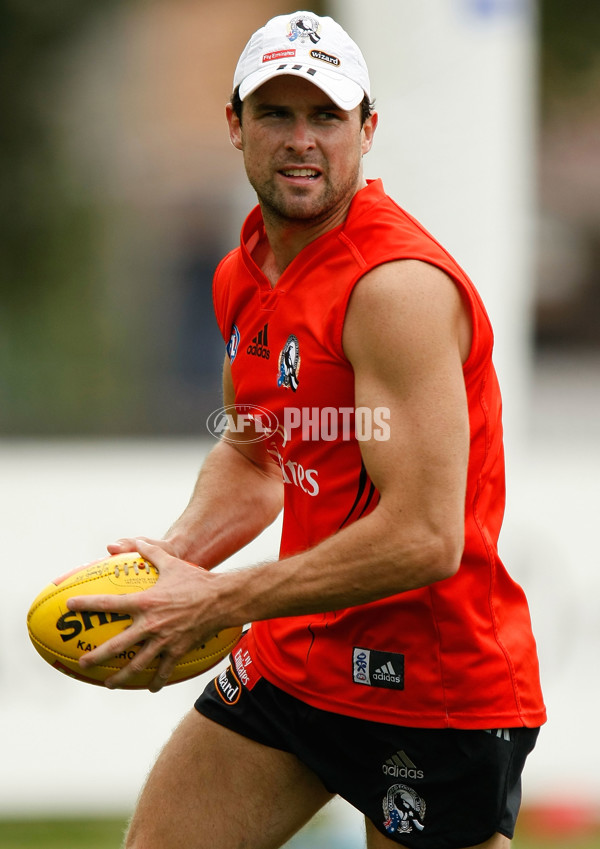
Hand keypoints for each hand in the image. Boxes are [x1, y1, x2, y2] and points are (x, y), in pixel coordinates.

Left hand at [67, 540, 222, 691]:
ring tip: (109, 684)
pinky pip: (164, 670)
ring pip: (137, 665)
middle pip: (117, 645)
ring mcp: (164, 640)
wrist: (222, 599)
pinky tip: (150, 687)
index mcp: (145, 602)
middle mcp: (151, 624)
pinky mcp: (178, 650)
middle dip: (96, 656)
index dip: (88, 604)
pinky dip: (156, 680)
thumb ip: (151, 552)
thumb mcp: (172, 563)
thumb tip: (137, 541)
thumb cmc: (196, 579)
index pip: (109, 603)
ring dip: (121, 677)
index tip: (71, 605)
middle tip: (83, 662)